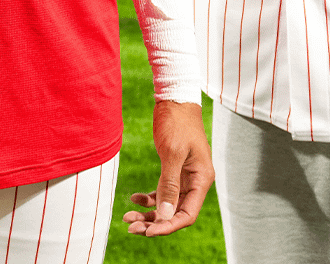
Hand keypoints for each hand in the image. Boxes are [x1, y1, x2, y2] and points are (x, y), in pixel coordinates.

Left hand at [124, 100, 213, 236]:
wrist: (175, 97)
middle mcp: (195, 180)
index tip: (147, 232)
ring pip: (167, 204)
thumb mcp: (172, 152)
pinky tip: (134, 198)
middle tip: (130, 226)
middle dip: (154, 222)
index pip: (187, 214)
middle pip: (175, 212)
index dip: (168, 225)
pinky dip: (149, 198)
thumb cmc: (177, 121)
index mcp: (201, 178)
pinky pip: (163, 192)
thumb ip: (170, 185)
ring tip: (128, 218)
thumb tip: (165, 215)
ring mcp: (185, 176)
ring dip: (149, 213)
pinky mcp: (174, 169)